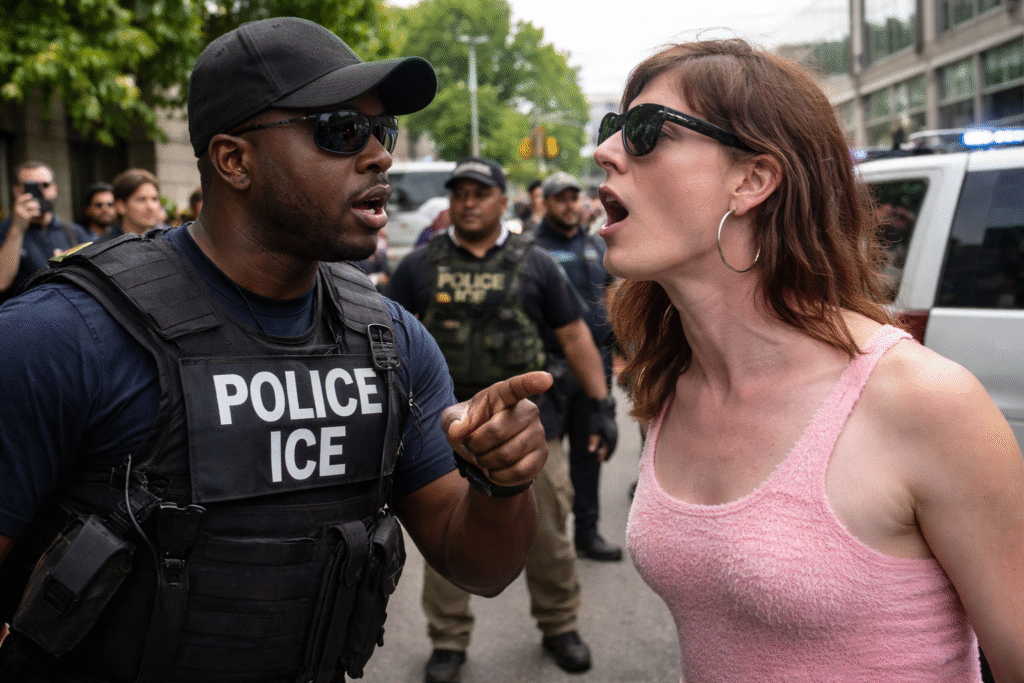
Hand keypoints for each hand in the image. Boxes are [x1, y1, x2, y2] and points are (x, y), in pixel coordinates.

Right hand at [10, 191, 39, 233]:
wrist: (17, 228)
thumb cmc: (19, 220)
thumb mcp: (18, 213)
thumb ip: (21, 207)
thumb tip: (29, 202)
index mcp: (15, 207)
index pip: (19, 199)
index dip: (25, 196)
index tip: (31, 195)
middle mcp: (18, 209)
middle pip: (27, 202)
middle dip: (33, 202)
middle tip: (37, 204)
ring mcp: (22, 213)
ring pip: (31, 206)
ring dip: (36, 206)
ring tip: (39, 208)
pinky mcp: (26, 217)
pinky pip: (33, 212)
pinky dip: (37, 212)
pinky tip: (38, 213)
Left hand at [443, 371, 552, 487]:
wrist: (483, 450)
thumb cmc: (470, 427)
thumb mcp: (453, 420)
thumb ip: (452, 421)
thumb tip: (458, 431)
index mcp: (504, 394)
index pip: (518, 386)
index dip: (531, 382)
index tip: (545, 379)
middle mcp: (527, 410)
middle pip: (497, 432)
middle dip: (476, 445)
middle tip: (473, 445)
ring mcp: (538, 432)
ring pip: (507, 455)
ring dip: (486, 462)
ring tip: (483, 456)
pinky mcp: (542, 455)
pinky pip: (519, 472)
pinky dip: (500, 476)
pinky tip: (494, 470)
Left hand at [588, 395, 617, 461]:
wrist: (602, 406)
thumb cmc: (596, 419)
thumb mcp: (593, 431)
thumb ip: (593, 441)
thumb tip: (591, 451)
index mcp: (610, 437)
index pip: (609, 450)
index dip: (605, 456)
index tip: (601, 461)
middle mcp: (615, 435)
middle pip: (612, 447)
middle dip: (607, 454)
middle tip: (601, 459)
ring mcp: (615, 430)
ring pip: (613, 443)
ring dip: (608, 449)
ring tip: (602, 452)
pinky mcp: (614, 427)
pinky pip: (613, 438)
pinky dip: (609, 443)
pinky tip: (604, 443)